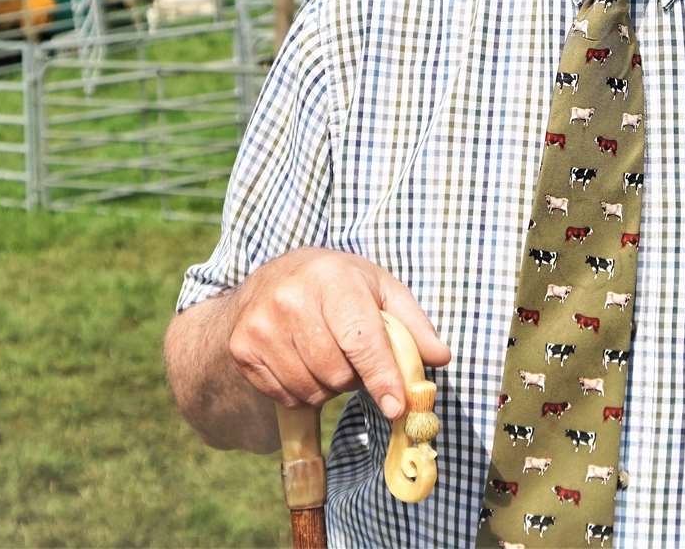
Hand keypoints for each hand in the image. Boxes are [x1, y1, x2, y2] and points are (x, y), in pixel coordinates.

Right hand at [225, 248, 450, 418]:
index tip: (397, 406)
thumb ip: (412, 325)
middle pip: (337, 372)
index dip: (382, 376)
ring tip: (328, 356)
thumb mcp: (378, 289)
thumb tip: (441, 358)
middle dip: (355, 377)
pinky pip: (286, 395)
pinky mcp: (243, 349)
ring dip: (329, 386)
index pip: (361, 339)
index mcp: (331, 278)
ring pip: (312, 389)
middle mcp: (290, 299)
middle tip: (354, 358)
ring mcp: (261, 325)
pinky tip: (303, 362)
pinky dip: (303, 391)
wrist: (269, 281)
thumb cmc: (336, 285)